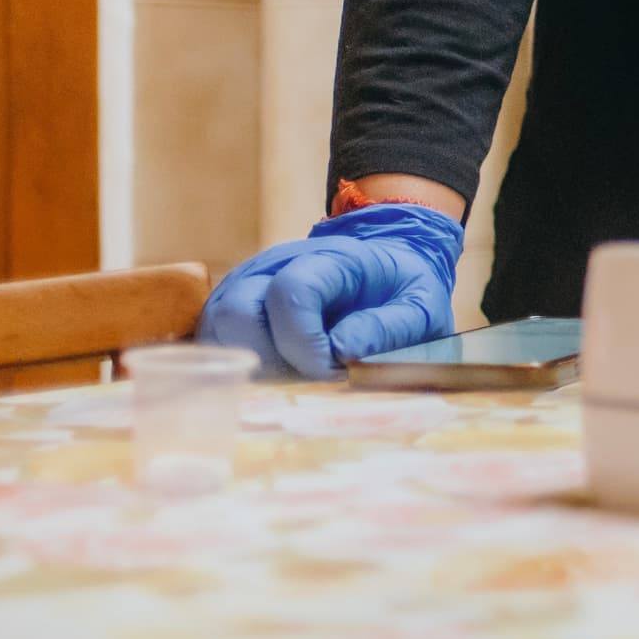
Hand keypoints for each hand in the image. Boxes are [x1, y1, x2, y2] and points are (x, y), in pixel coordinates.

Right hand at [193, 202, 463, 378]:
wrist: (384, 270)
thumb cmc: (403, 290)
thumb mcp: (422, 304)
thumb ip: (390, 326)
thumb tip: (341, 351)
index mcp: (326, 258)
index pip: (290, 293)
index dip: (303, 342)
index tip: (330, 371)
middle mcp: (273, 267)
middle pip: (237, 314)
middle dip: (269, 360)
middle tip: (309, 380)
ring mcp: (245, 289)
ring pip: (218, 333)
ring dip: (253, 368)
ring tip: (298, 378)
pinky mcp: (231, 315)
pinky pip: (216, 347)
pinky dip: (241, 370)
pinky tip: (280, 378)